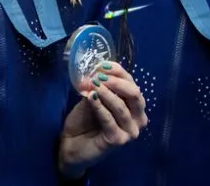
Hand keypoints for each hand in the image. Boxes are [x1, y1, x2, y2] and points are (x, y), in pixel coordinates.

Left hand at [58, 62, 147, 177]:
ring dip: (106, 94)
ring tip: (93, 85)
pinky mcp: (119, 141)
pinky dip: (100, 107)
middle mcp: (137, 119)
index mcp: (134, 107)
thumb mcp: (91, 99)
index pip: (132, 84)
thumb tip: (97, 73)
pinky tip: (91, 98)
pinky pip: (110, 120)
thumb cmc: (84, 122)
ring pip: (121, 107)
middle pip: (134, 94)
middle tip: (99, 76)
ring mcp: (130, 131)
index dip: (119, 72)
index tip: (102, 65)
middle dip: (116, 82)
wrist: (71, 146)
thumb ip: (98, 88)